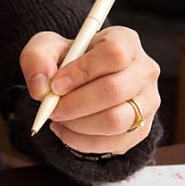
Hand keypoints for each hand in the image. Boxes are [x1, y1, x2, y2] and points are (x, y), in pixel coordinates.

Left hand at [21, 26, 159, 154]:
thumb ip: (37, 58)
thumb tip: (41, 86)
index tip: (57, 85)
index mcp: (126, 41)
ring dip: (78, 125)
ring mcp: (147, 102)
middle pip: (114, 90)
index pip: (113, 54)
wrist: (82, 84)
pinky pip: (112, 143)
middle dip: (75, 104)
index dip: (82, 72)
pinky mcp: (140, 129)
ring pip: (115, 121)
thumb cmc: (68, 61)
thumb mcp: (47, 49)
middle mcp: (144, 71)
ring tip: (60, 119)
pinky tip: (67, 130)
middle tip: (53, 108)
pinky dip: (82, 141)